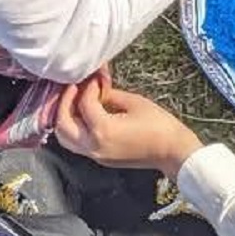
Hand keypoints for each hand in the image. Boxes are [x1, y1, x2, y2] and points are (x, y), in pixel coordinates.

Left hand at [54, 77, 202, 178]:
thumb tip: (97, 87)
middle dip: (64, 102)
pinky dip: (74, 127)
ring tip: (73, 101)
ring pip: (64, 138)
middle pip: (62, 123)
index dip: (88, 87)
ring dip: (64, 117)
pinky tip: (83, 115)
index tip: (94, 77)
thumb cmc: (159, 125)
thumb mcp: (135, 102)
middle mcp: (92, 145)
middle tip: (73, 87)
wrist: (172, 151)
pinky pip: (76, 143)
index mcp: (102, 129)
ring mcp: (94, 155)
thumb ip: (111, 94)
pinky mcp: (99, 158)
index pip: (84, 103)